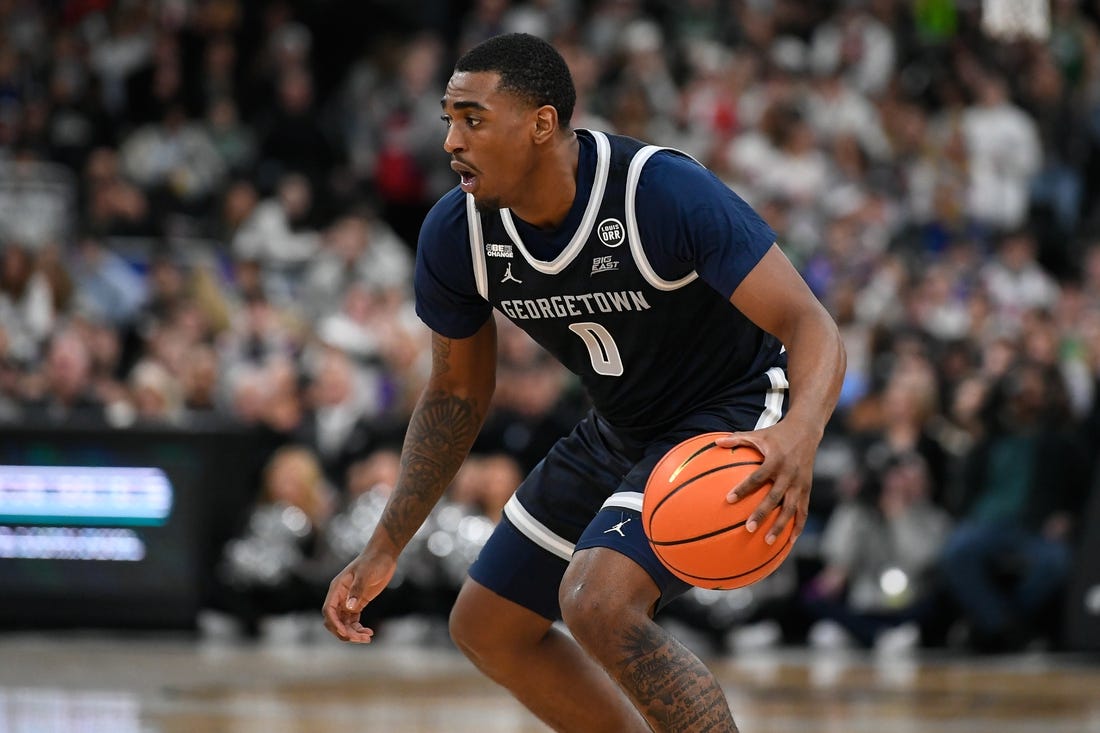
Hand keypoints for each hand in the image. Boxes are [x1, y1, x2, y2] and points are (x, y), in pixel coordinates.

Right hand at [321, 547, 397, 642]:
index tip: (345, 633)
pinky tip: (369, 633)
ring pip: (344, 623)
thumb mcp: (366, 574)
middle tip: (360, 639)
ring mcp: (348, 601)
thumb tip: (349, 607)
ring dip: (353, 633)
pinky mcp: (358, 603)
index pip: (329, 610)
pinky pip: (353, 621)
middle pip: (335, 620)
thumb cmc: (373, 561)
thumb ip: (357, 589)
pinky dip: (359, 629)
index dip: (334, 623)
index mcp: (337, 588)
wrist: (384, 555)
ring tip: (367, 638)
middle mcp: (340, 596)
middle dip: (344, 632)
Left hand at [716, 421, 819, 544]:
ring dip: (780, 526)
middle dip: (762, 513)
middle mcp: (789, 473)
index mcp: (775, 460)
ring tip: (768, 541)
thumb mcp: (757, 434)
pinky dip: (798, 526)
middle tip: (749, 528)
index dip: (744, 488)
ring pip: (791, 508)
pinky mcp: (807, 488)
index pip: (757, 476)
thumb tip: (715, 442)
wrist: (806, 430)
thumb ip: (736, 439)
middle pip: (774, 497)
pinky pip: (803, 510)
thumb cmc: (776, 434)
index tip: (729, 499)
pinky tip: (790, 541)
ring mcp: (800, 483)